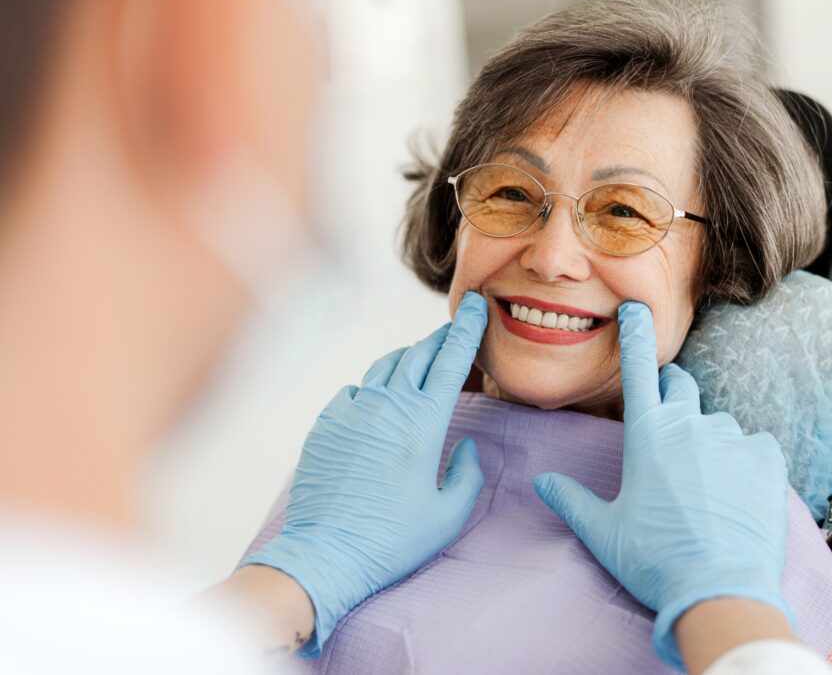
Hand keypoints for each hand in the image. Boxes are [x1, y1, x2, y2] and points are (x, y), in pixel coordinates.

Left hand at [242, 292, 487, 655]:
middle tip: (456, 330)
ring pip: (384, 367)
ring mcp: (352, 412)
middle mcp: (387, 407)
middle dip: (441, 338)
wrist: (325, 554)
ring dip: (407, 359)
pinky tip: (379, 402)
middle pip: (418, 354)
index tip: (477, 305)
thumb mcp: (449, 515)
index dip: (468, 329)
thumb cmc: (392, 540)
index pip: (451, 361)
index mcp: (424, 423)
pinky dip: (373, 388)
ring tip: (420, 362)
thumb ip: (468, 473)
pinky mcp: (326, 424)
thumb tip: (467, 446)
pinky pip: (355, 391)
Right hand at [532, 301, 791, 668]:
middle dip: (670, 392)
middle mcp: (690, 425)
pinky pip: (754, 444)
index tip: (635, 308)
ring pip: (716, 423)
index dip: (635, 334)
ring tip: (703, 485)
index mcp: (647, 435)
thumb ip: (572, 500)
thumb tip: (542, 482)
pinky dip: (744, 459)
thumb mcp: (603, 532)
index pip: (638, 369)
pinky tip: (736, 490)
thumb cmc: (655, 561)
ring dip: (706, 440)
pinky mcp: (766, 459)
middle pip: (680, 386)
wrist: (720, 590)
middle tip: (666, 420)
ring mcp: (732, 439)